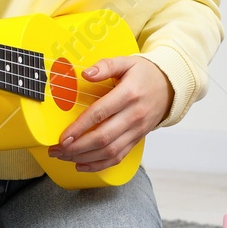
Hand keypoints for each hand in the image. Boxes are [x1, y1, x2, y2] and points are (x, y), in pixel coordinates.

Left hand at [46, 55, 172, 174]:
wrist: (170, 88)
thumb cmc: (145, 74)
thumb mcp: (127, 62)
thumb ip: (106, 66)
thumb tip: (86, 73)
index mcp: (129, 95)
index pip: (100, 114)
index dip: (80, 127)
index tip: (63, 137)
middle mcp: (134, 116)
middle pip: (103, 138)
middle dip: (76, 148)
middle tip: (56, 150)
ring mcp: (136, 130)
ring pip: (109, 151)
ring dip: (84, 158)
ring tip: (64, 157)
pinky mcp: (137, 139)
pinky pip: (118, 157)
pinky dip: (99, 165)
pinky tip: (81, 165)